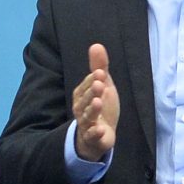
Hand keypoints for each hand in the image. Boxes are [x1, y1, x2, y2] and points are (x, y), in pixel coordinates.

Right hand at [71, 42, 118, 162]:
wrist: (100, 134)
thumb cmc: (100, 107)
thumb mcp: (103, 85)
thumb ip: (99, 67)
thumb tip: (96, 45)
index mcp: (82, 95)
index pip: (85, 86)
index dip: (92, 80)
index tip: (100, 72)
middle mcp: (81, 109)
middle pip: (84, 101)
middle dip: (91, 92)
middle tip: (100, 84)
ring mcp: (87, 124)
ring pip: (87, 117)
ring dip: (92, 110)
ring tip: (98, 102)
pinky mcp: (93, 138)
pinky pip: (92, 136)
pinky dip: (95, 133)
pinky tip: (100, 129)